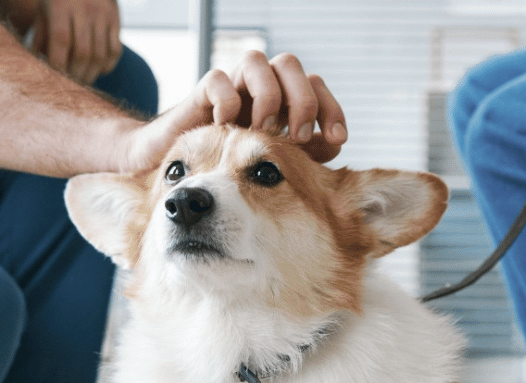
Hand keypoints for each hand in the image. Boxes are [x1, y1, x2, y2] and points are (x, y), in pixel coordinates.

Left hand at [26, 0, 121, 84]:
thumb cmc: (57, 1)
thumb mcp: (44, 13)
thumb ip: (40, 39)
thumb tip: (37, 69)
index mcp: (61, 4)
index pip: (61, 39)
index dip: (58, 63)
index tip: (55, 79)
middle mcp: (84, 8)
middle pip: (83, 51)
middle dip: (76, 74)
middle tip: (71, 86)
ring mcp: (102, 14)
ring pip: (100, 54)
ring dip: (91, 74)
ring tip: (83, 82)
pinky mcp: (115, 19)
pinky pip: (115, 51)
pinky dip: (107, 65)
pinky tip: (97, 69)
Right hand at [116, 51, 347, 172]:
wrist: (189, 179)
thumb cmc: (237, 173)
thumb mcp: (277, 167)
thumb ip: (305, 158)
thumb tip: (336, 154)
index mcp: (283, 104)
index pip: (316, 87)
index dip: (330, 109)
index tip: (336, 140)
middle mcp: (260, 90)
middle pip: (290, 66)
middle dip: (301, 101)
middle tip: (298, 138)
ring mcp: (231, 89)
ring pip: (256, 62)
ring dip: (267, 97)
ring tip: (264, 131)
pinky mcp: (201, 96)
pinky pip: (217, 80)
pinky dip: (227, 103)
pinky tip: (228, 131)